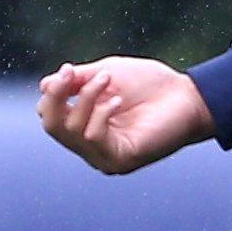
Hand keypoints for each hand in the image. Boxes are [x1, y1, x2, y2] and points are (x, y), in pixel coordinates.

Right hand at [36, 56, 215, 174]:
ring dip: (86, 98)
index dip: (53, 92)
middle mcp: (90, 145)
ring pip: (71, 130)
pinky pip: (93, 137)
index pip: (50, 116)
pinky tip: (117, 101)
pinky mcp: (121, 160)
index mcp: (84, 124)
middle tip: (71, 73)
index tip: (69, 70)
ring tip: (107, 82)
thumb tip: (44, 86)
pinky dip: (100, 114)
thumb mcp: (104, 74)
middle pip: (52, 126)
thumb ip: (75, 82)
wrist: (187, 95)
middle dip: (56, 96)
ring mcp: (105, 156)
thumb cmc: (150, 84)